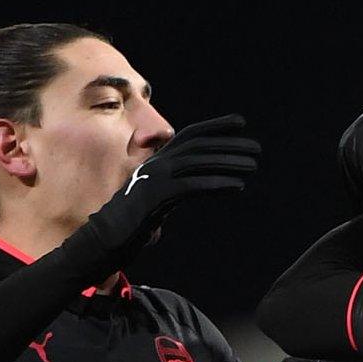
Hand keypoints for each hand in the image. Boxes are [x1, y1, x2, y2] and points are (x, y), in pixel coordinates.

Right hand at [77, 115, 260, 261]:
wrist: (105, 238)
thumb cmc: (132, 222)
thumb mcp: (159, 199)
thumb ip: (175, 187)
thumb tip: (196, 185)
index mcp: (158, 161)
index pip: (189, 136)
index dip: (214, 127)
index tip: (240, 123)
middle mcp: (156, 163)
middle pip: (198, 146)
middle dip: (229, 144)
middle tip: (257, 149)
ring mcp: (155, 178)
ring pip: (197, 163)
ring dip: (228, 163)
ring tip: (252, 166)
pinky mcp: (156, 196)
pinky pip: (192, 186)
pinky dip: (216, 184)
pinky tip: (237, 187)